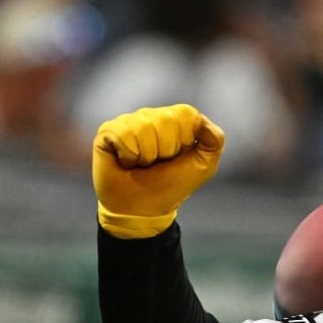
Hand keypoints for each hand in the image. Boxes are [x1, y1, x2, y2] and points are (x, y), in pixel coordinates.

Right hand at [92, 104, 224, 237]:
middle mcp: (152, 116)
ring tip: (142, 164)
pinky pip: (122, 134)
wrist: (143, 209)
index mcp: (177, 119)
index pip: (185, 114)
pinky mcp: (108, 131)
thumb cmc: (172, 185)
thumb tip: (202, 120)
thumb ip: (214, 141)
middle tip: (158, 163)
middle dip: (165, 150)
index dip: (185, 139)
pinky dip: (129, 155)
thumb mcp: (203, 166)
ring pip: (143, 127)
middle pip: (164, 120)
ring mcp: (129, 122)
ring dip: (147, 155)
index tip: (178, 156)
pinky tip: (126, 162)